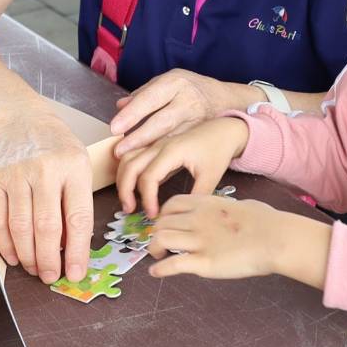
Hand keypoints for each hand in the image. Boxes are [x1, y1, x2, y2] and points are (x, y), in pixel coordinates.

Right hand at [0, 111, 95, 283]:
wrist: (22, 121)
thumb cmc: (58, 151)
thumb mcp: (79, 169)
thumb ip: (77, 206)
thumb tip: (71, 252)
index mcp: (74, 167)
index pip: (77, 218)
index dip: (76, 251)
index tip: (75, 274)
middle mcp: (44, 169)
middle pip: (46, 226)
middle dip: (49, 260)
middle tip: (51, 277)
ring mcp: (16, 174)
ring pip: (20, 227)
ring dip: (28, 256)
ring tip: (35, 269)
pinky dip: (6, 245)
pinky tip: (15, 257)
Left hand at [110, 68, 259, 156]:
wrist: (225, 98)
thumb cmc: (189, 89)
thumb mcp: (168, 82)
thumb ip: (144, 94)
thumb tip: (120, 106)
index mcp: (175, 83)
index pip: (150, 98)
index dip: (132, 114)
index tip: (115, 128)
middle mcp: (188, 100)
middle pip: (162, 120)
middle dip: (140, 137)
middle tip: (119, 151)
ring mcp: (197, 120)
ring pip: (172, 138)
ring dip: (151, 152)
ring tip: (130, 163)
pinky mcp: (202, 136)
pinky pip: (181, 148)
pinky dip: (165, 159)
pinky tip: (150, 169)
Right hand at [116, 116, 248, 217]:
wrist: (224, 129)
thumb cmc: (218, 150)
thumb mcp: (211, 175)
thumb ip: (196, 196)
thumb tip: (182, 217)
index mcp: (172, 151)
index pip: (149, 177)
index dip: (147, 199)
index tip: (154, 215)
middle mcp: (159, 145)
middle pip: (129, 165)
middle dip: (124, 189)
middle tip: (128, 210)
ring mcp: (155, 144)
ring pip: (127, 159)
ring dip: (122, 179)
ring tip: (128, 202)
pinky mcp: (156, 146)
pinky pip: (134, 157)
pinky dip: (128, 172)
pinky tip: (133, 188)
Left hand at [145, 195, 297, 279]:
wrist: (275, 238)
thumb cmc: (266, 221)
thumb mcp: (243, 205)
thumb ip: (230, 207)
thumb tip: (236, 208)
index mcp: (206, 204)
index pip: (171, 204)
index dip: (163, 215)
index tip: (165, 224)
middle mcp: (197, 220)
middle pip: (161, 222)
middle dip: (155, 233)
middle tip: (160, 244)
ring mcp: (199, 241)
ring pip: (161, 239)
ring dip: (153, 249)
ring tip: (158, 257)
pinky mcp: (204, 263)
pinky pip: (173, 265)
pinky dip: (160, 269)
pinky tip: (156, 273)